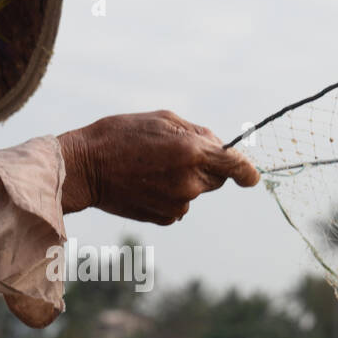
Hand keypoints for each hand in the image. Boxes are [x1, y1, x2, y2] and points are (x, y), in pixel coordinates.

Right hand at [57, 111, 258, 222]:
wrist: (85, 169)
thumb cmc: (120, 135)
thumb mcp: (161, 119)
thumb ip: (196, 132)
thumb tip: (217, 147)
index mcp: (192, 153)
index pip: (236, 166)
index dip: (248, 171)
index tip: (252, 177)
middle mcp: (189, 182)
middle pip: (217, 179)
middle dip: (205, 167)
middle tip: (174, 153)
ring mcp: (177, 204)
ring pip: (196, 192)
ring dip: (185, 181)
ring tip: (151, 168)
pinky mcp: (164, 218)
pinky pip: (179, 206)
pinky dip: (169, 196)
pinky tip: (145, 184)